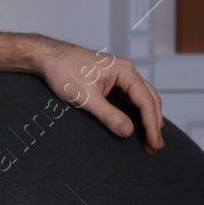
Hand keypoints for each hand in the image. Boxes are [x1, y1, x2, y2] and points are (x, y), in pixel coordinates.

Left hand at [33, 40, 164, 154]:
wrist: (48, 57)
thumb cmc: (63, 71)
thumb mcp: (85, 97)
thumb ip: (108, 115)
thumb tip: (128, 131)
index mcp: (125, 71)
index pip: (146, 101)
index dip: (152, 124)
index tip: (154, 144)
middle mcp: (126, 71)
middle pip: (149, 99)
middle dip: (154, 123)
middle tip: (155, 147)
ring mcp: (120, 75)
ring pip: (143, 97)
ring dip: (149, 117)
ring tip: (152, 139)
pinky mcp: (112, 80)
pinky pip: (131, 96)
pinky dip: (138, 111)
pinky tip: (139, 123)